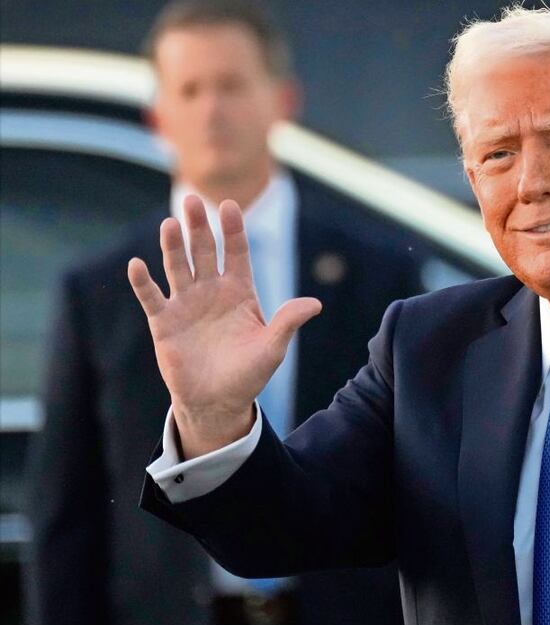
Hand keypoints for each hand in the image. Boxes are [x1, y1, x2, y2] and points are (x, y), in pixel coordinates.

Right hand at [128, 195, 320, 457]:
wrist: (218, 402)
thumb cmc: (249, 374)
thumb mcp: (272, 348)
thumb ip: (288, 322)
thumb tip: (315, 304)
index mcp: (240, 292)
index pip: (236, 253)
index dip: (233, 230)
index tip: (229, 206)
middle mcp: (211, 291)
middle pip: (204, 251)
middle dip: (199, 227)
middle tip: (192, 200)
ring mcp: (186, 304)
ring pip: (177, 267)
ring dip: (172, 246)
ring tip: (169, 224)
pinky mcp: (164, 322)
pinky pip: (152, 297)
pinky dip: (143, 282)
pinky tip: (137, 264)